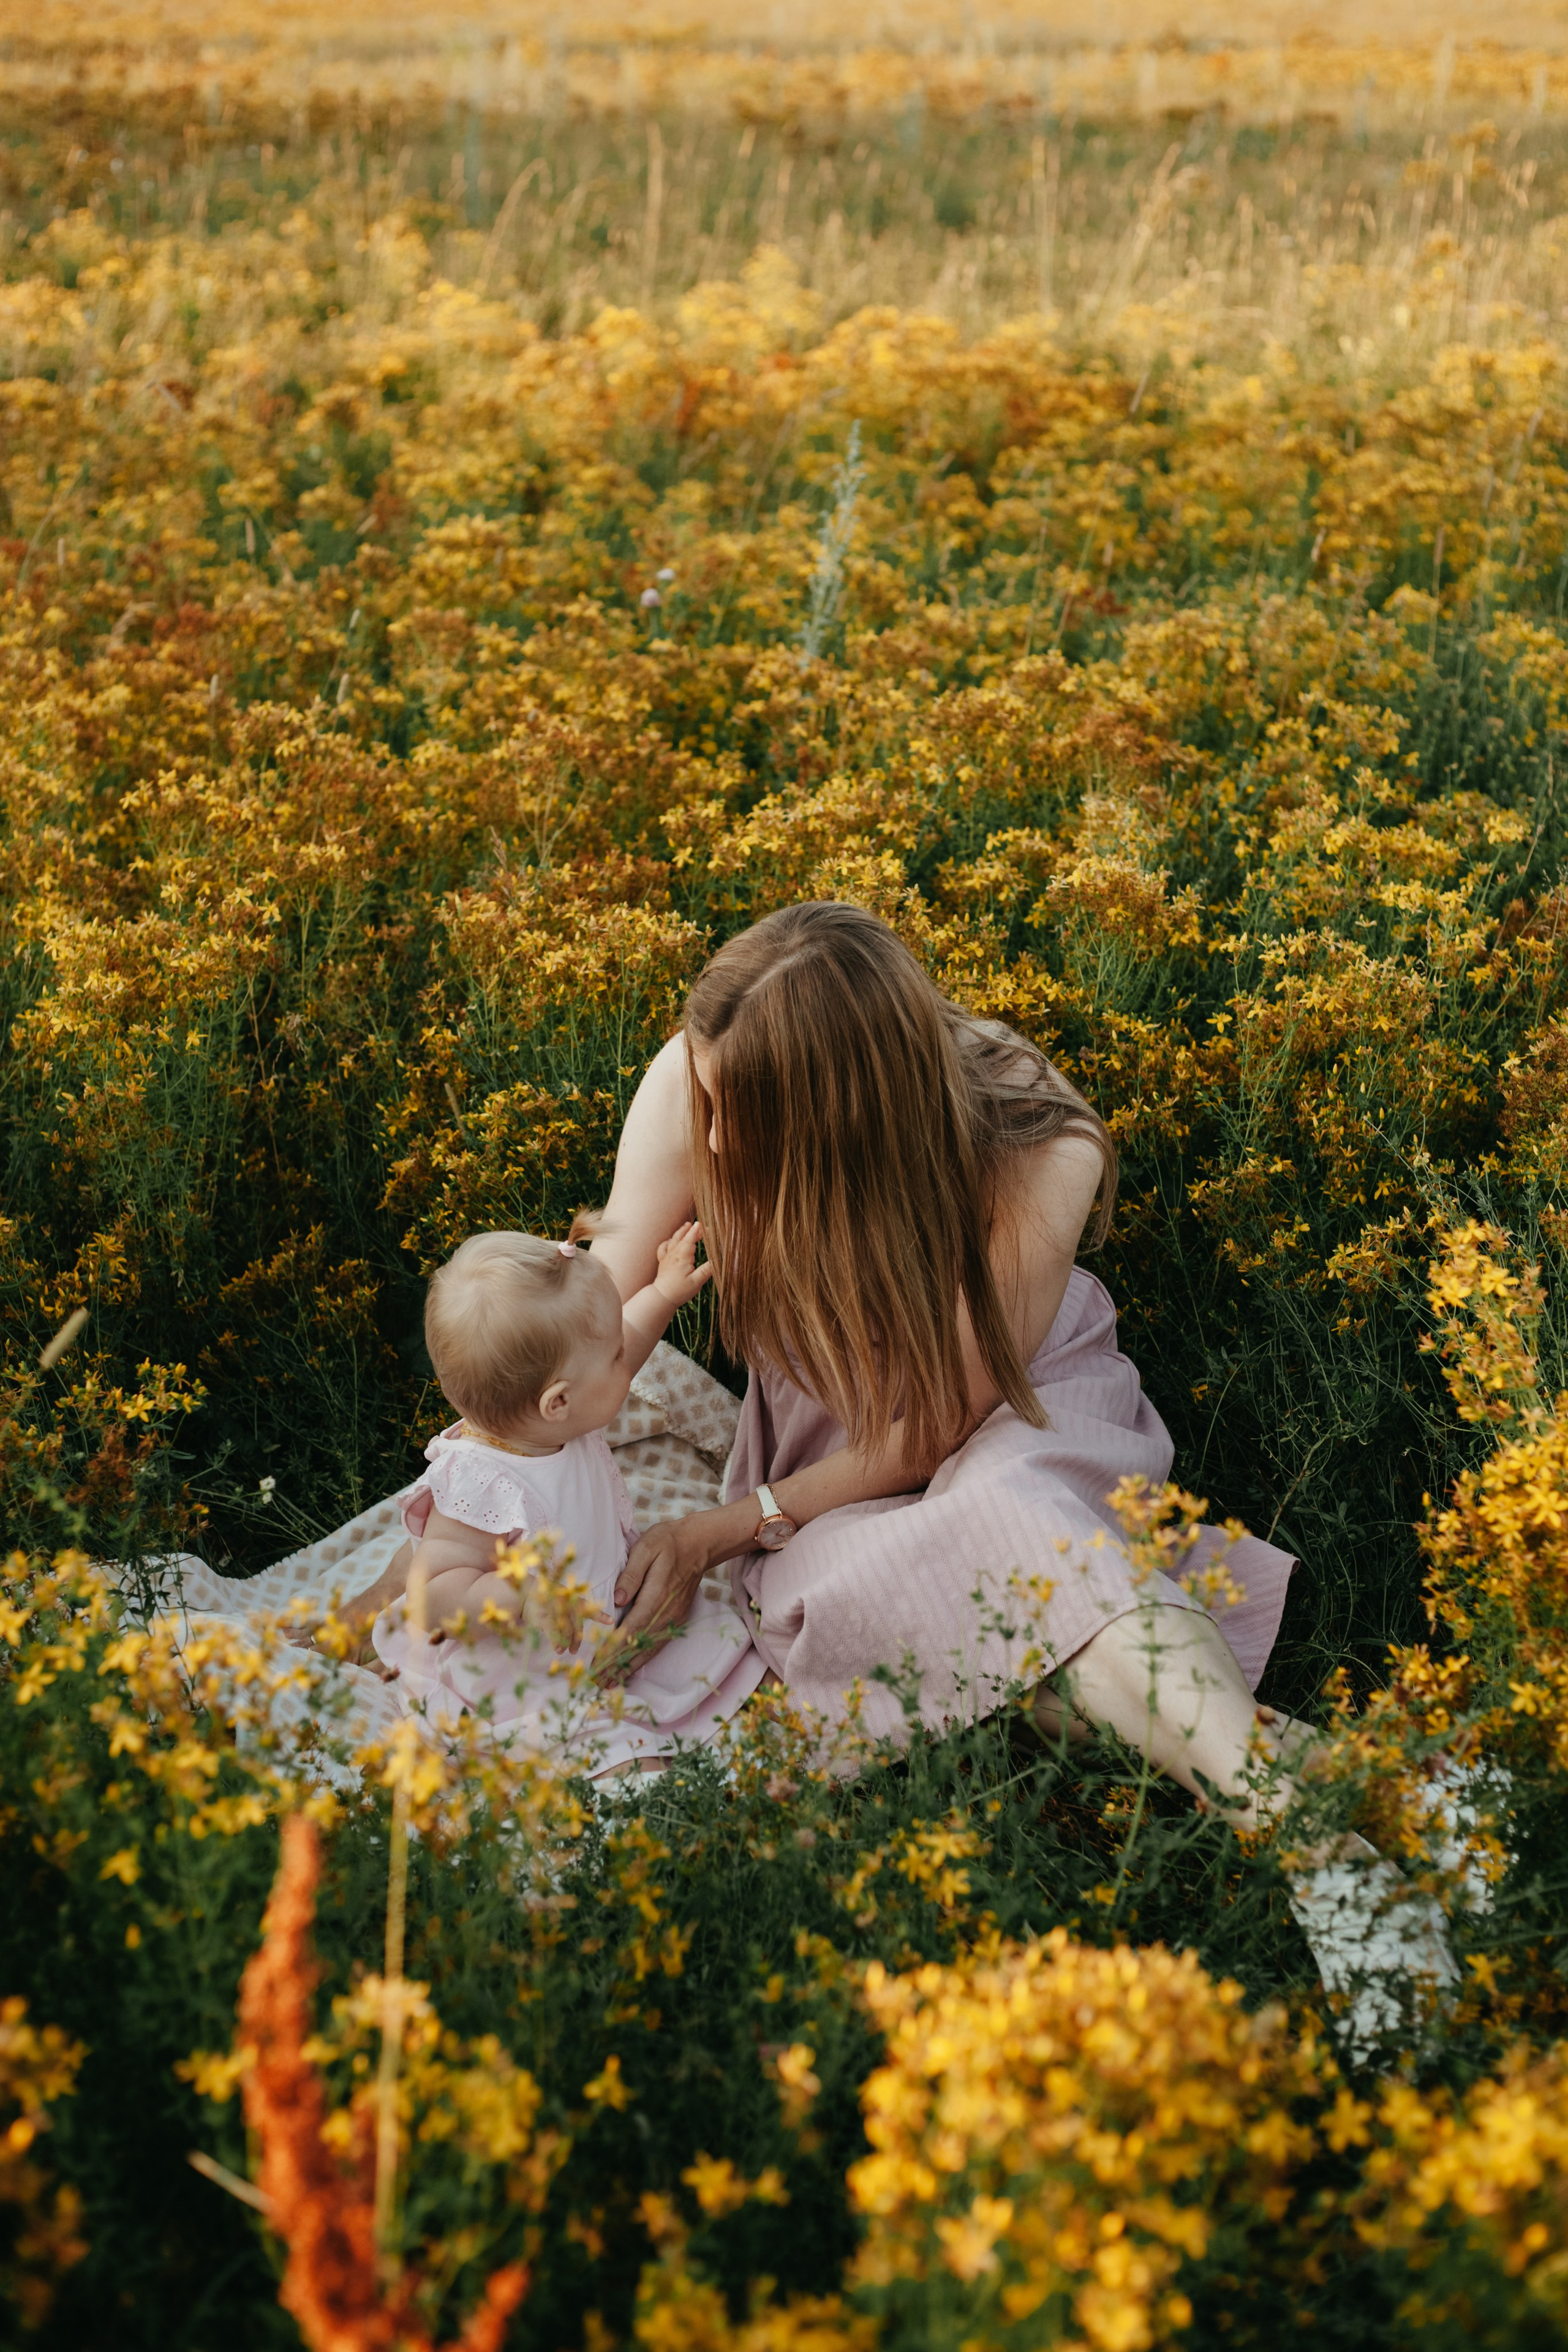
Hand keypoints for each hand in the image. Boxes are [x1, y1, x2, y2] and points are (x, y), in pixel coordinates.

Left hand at [594, 1510, 720, 1686]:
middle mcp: (667, 1612)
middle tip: (597, 1683)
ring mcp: (674, 1617)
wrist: (699, 1543)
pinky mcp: (676, 1618)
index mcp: (657, 1595)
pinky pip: (659, 1644)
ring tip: (610, 1683)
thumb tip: (617, 1599)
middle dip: (617, 1665)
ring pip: (650, 1648)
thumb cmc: (668, 1542)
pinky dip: (644, 1659)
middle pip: (639, 1645)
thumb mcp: (646, 1548)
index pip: (631, 1628)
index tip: (596, 1664)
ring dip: (630, 1667)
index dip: (613, 1648)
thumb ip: (631, 1574)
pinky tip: (632, 1668)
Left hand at [652, 1219, 710, 1310]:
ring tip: (686, 1225)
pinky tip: (671, 1240)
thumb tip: (717, 1260)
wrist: (661, 1297)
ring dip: (680, 1232)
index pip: (690, 1240)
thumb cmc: (679, 1291)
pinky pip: (663, 1247)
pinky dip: (668, 1241)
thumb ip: (706, 1270)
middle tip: (700, 1225)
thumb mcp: (697, 1282)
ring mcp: (667, 1257)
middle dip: (691, 1230)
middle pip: (682, 1238)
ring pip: (673, 1240)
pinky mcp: (663, 1262)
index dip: (696, 1231)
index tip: (701, 1224)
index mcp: (682, 1257)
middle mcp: (673, 1254)